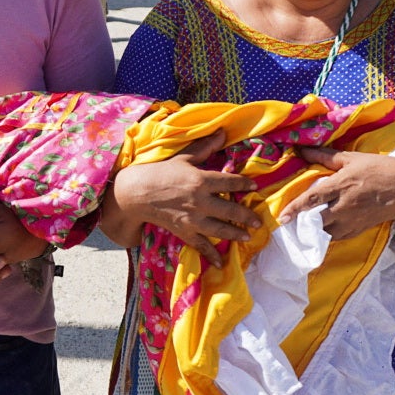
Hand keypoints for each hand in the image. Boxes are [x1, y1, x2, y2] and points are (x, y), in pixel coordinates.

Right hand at [109, 128, 259, 265]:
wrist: (137, 193)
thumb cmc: (161, 173)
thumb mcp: (184, 157)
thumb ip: (205, 146)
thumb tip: (223, 131)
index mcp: (200, 180)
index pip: (229, 181)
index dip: (244, 183)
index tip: (254, 187)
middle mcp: (199, 201)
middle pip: (229, 209)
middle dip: (246, 216)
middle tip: (258, 221)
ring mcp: (192, 219)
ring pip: (219, 229)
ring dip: (235, 234)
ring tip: (247, 237)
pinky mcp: (184, 232)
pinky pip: (200, 245)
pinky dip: (210, 255)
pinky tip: (220, 263)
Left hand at [276, 146, 394, 238]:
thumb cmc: (379, 169)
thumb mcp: (353, 159)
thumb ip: (325, 156)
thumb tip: (302, 148)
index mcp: (340, 185)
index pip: (313, 199)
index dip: (295, 208)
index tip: (282, 217)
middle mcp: (344, 206)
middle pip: (316, 221)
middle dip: (301, 224)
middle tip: (288, 224)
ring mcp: (352, 221)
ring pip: (325, 232)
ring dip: (313, 231)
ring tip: (302, 227)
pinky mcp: (358, 230)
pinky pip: (337, 237)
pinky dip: (326, 235)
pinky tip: (321, 229)